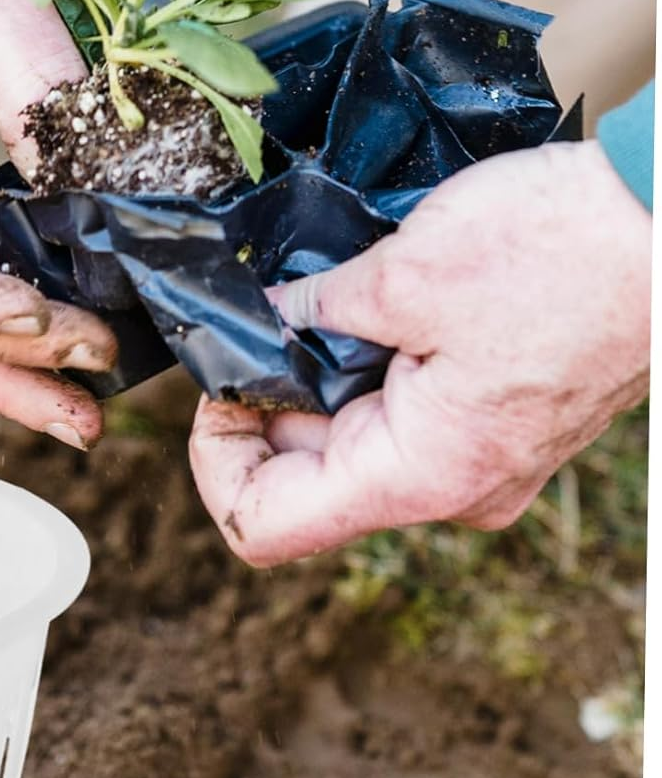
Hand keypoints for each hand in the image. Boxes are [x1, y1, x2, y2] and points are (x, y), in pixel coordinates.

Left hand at [188, 139, 651, 565]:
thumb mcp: (401, 275)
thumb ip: (306, 313)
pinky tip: (375, 308)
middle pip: (303, 482)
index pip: (263, 528)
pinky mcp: (496, 427)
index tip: (218, 388)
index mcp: (418, 477)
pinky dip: (370, 370)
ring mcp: (478, 465)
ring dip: (320, 380)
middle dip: (267, 406)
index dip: (214, 463)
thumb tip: (257, 321)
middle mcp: (449, 492)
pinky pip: (404, 419)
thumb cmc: (562, 248)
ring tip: (327, 303)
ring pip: (353, 445)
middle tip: (262, 323)